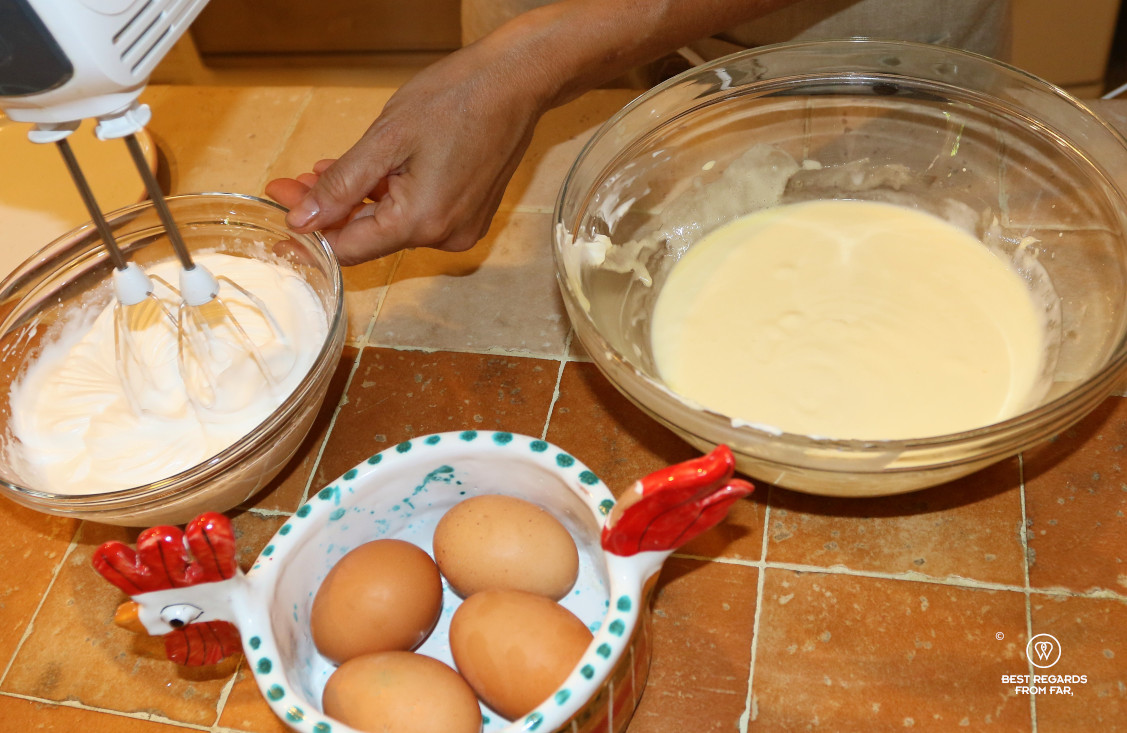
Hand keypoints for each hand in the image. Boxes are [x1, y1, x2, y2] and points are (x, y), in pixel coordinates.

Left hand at [265, 42, 548, 264]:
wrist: (515, 83)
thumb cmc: (456, 99)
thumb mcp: (386, 138)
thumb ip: (342, 185)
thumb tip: (304, 221)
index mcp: (421, 222)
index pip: (348, 248)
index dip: (308, 231)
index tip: (279, 209)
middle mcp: (444, 236)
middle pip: (369, 237)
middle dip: (328, 211)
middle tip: (292, 182)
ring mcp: (459, 227)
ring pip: (390, 226)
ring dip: (355, 202)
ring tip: (324, 171)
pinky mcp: (468, 214)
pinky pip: (415, 216)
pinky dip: (387, 198)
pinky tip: (366, 175)